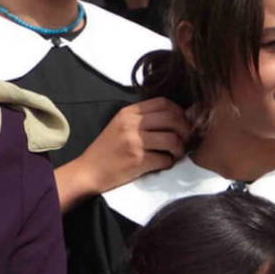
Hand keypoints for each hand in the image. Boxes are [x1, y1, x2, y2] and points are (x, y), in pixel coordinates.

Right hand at [55, 98, 189, 210]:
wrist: (89, 171)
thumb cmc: (107, 150)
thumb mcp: (120, 125)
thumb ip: (143, 119)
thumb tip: (177, 117)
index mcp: (128, 113)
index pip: (163, 103)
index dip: (179, 111)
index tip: (182, 123)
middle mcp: (131, 124)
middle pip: (172, 119)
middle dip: (186, 130)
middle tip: (185, 140)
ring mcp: (134, 142)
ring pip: (173, 139)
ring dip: (180, 149)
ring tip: (174, 154)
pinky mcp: (137, 161)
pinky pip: (166, 159)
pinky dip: (168, 163)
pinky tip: (162, 164)